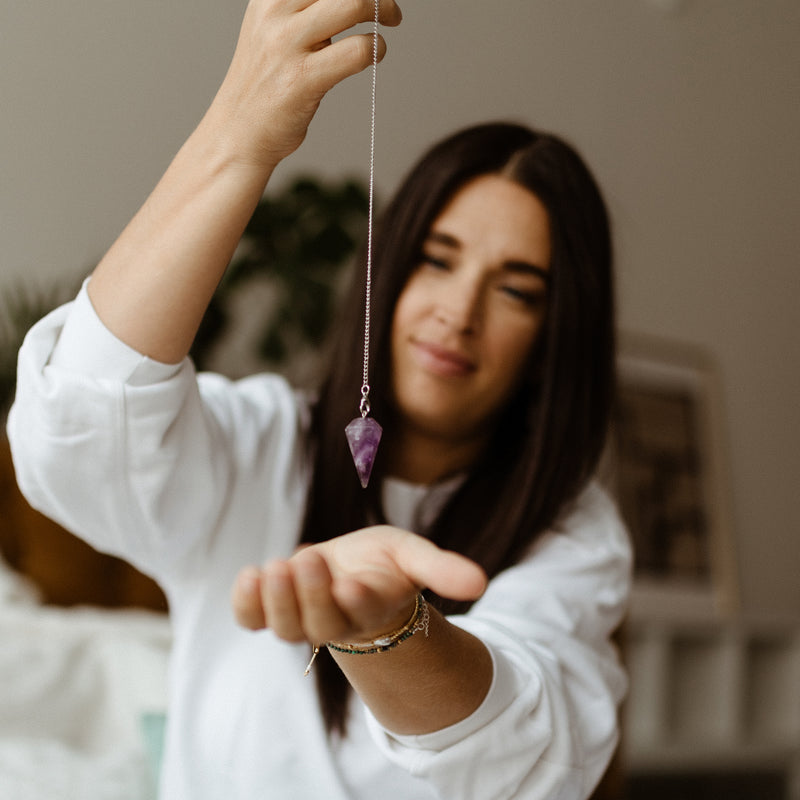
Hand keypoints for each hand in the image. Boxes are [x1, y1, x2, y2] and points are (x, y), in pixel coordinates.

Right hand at [209, 0, 402, 167]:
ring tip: (389, 23)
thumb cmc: (264, 86)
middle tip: (389, 8)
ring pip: (352, 3)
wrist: (238, 133)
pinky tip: (375, 54)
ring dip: (382, 9)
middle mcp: (275, 14)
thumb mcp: (273, 33)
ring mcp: (287, 45)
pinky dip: (376, 48)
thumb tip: (351, 1)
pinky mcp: (303, 79)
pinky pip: (356, 51)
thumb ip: (303, 12)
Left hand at [231, 525, 486, 644]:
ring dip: (278, 601)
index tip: (352, 585)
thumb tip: (481, 582)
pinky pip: (253, 619)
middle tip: (309, 559)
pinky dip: (247, 604)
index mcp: (371, 607)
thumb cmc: (386, 566)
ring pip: (285, 627)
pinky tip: (250, 576)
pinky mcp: (273, 609)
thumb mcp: (414, 556)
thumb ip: (442, 569)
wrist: (354, 574)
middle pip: (320, 625)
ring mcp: (302, 617)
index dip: (356, 601)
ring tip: (275, 567)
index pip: (362, 612)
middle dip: (311, 596)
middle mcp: (335, 620)